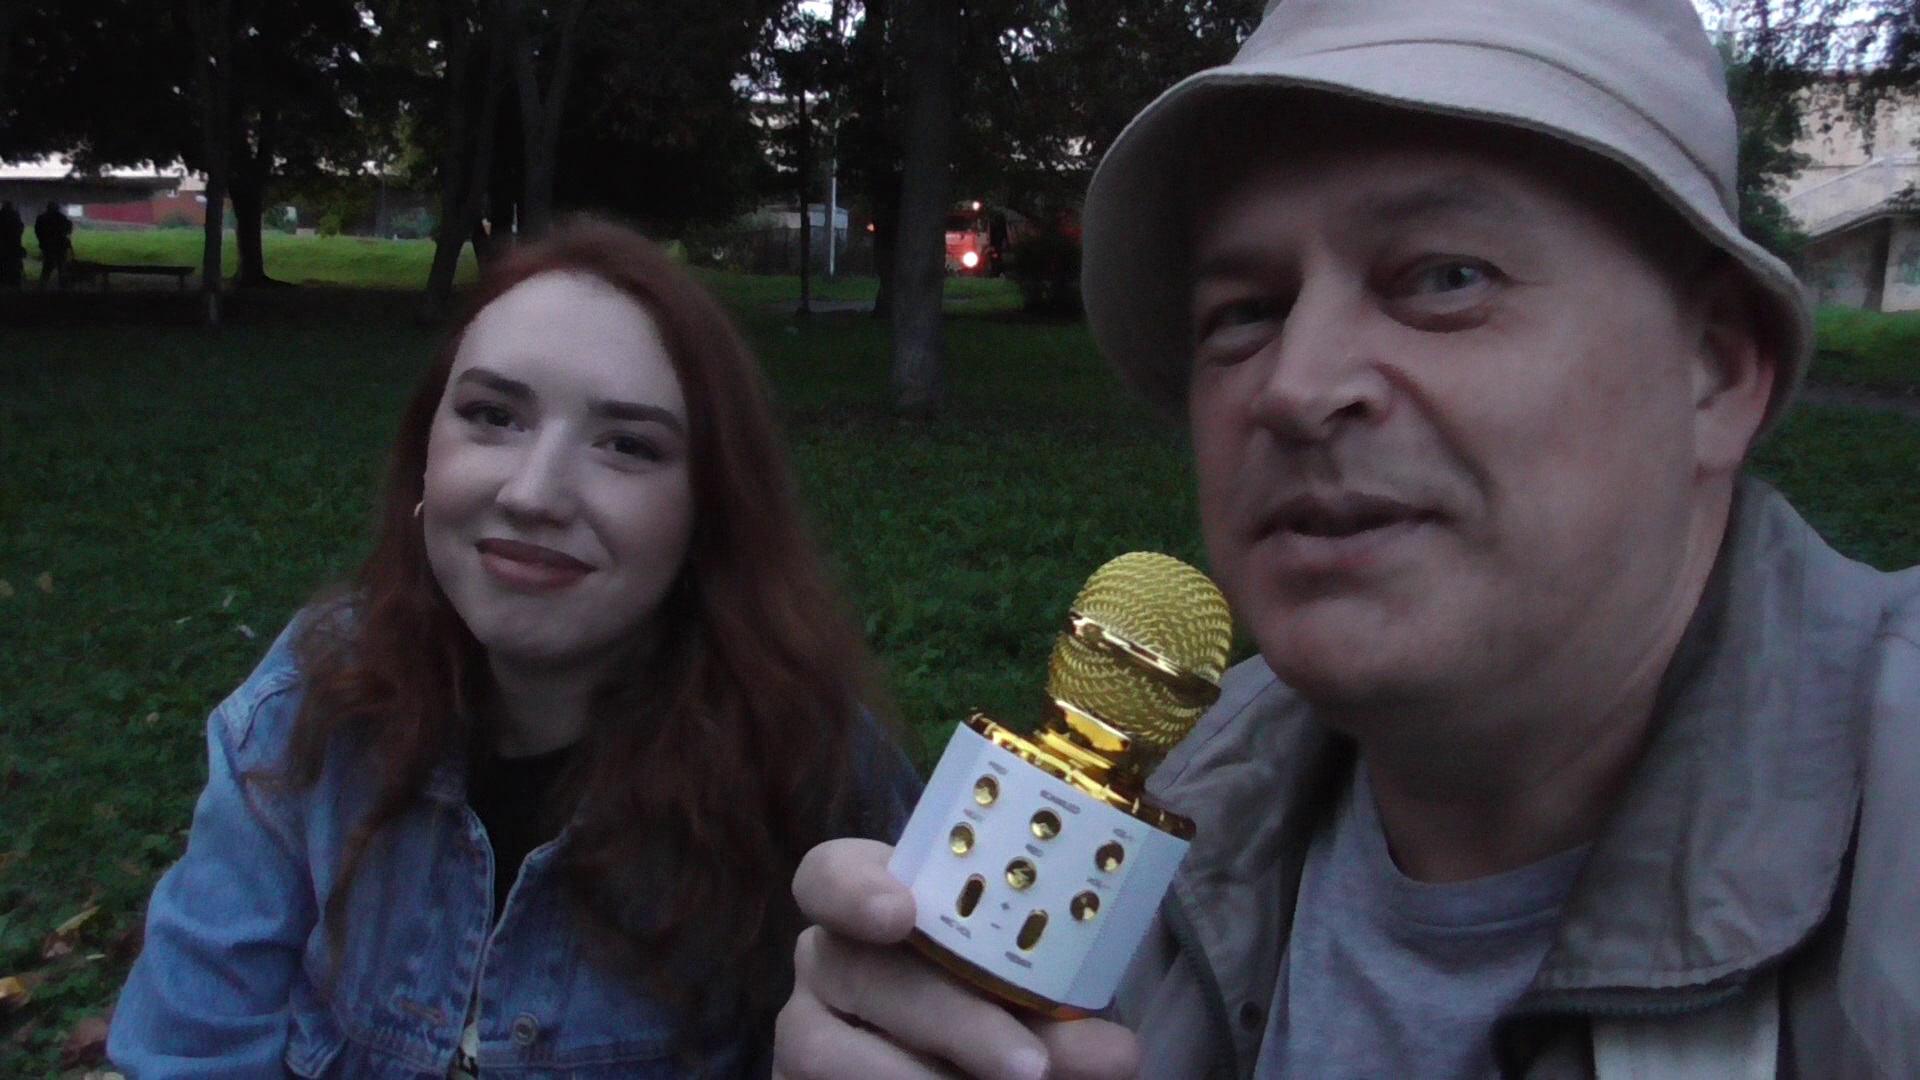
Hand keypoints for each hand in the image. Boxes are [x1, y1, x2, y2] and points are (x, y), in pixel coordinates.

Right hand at [773, 839, 1141, 1079]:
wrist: (969, 1063)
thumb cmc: (1003, 1013)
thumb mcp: (1034, 1005)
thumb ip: (1064, 1020)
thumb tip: (1118, 1053)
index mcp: (876, 905)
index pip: (828, 873)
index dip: (855, 888)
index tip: (902, 914)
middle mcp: (829, 962)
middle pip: (858, 970)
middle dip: (952, 1019)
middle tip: (1031, 1067)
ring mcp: (807, 1031)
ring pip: (829, 1053)